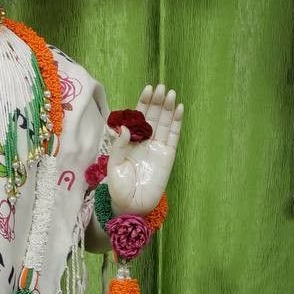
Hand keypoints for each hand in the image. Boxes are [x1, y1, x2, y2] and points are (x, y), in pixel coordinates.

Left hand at [107, 83, 182, 215]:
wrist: (132, 206)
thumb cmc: (119, 188)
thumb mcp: (114, 166)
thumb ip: (119, 145)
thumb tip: (124, 126)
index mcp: (130, 140)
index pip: (138, 117)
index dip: (143, 103)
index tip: (147, 89)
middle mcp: (145, 140)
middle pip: (153, 116)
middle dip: (157, 101)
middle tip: (161, 87)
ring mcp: (157, 147)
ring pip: (164, 123)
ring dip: (168, 107)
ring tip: (170, 93)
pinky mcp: (168, 155)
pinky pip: (174, 135)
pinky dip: (177, 122)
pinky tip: (179, 108)